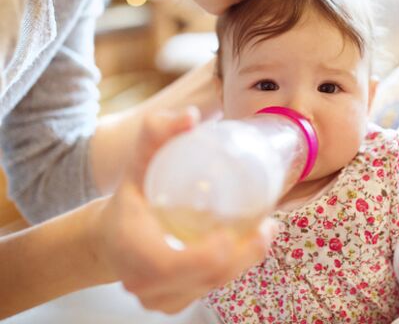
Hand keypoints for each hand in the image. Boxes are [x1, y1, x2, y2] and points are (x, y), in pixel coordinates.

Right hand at [92, 109, 274, 312]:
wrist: (110, 235)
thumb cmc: (128, 196)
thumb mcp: (138, 160)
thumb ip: (157, 132)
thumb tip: (191, 116)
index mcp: (134, 249)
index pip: (176, 264)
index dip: (213, 255)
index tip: (242, 230)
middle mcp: (144, 282)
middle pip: (205, 278)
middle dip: (244, 256)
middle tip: (268, 226)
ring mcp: (156, 298)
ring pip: (209, 287)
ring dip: (242, 265)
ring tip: (264, 234)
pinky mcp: (168, 302)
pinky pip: (205, 293)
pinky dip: (229, 274)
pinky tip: (245, 252)